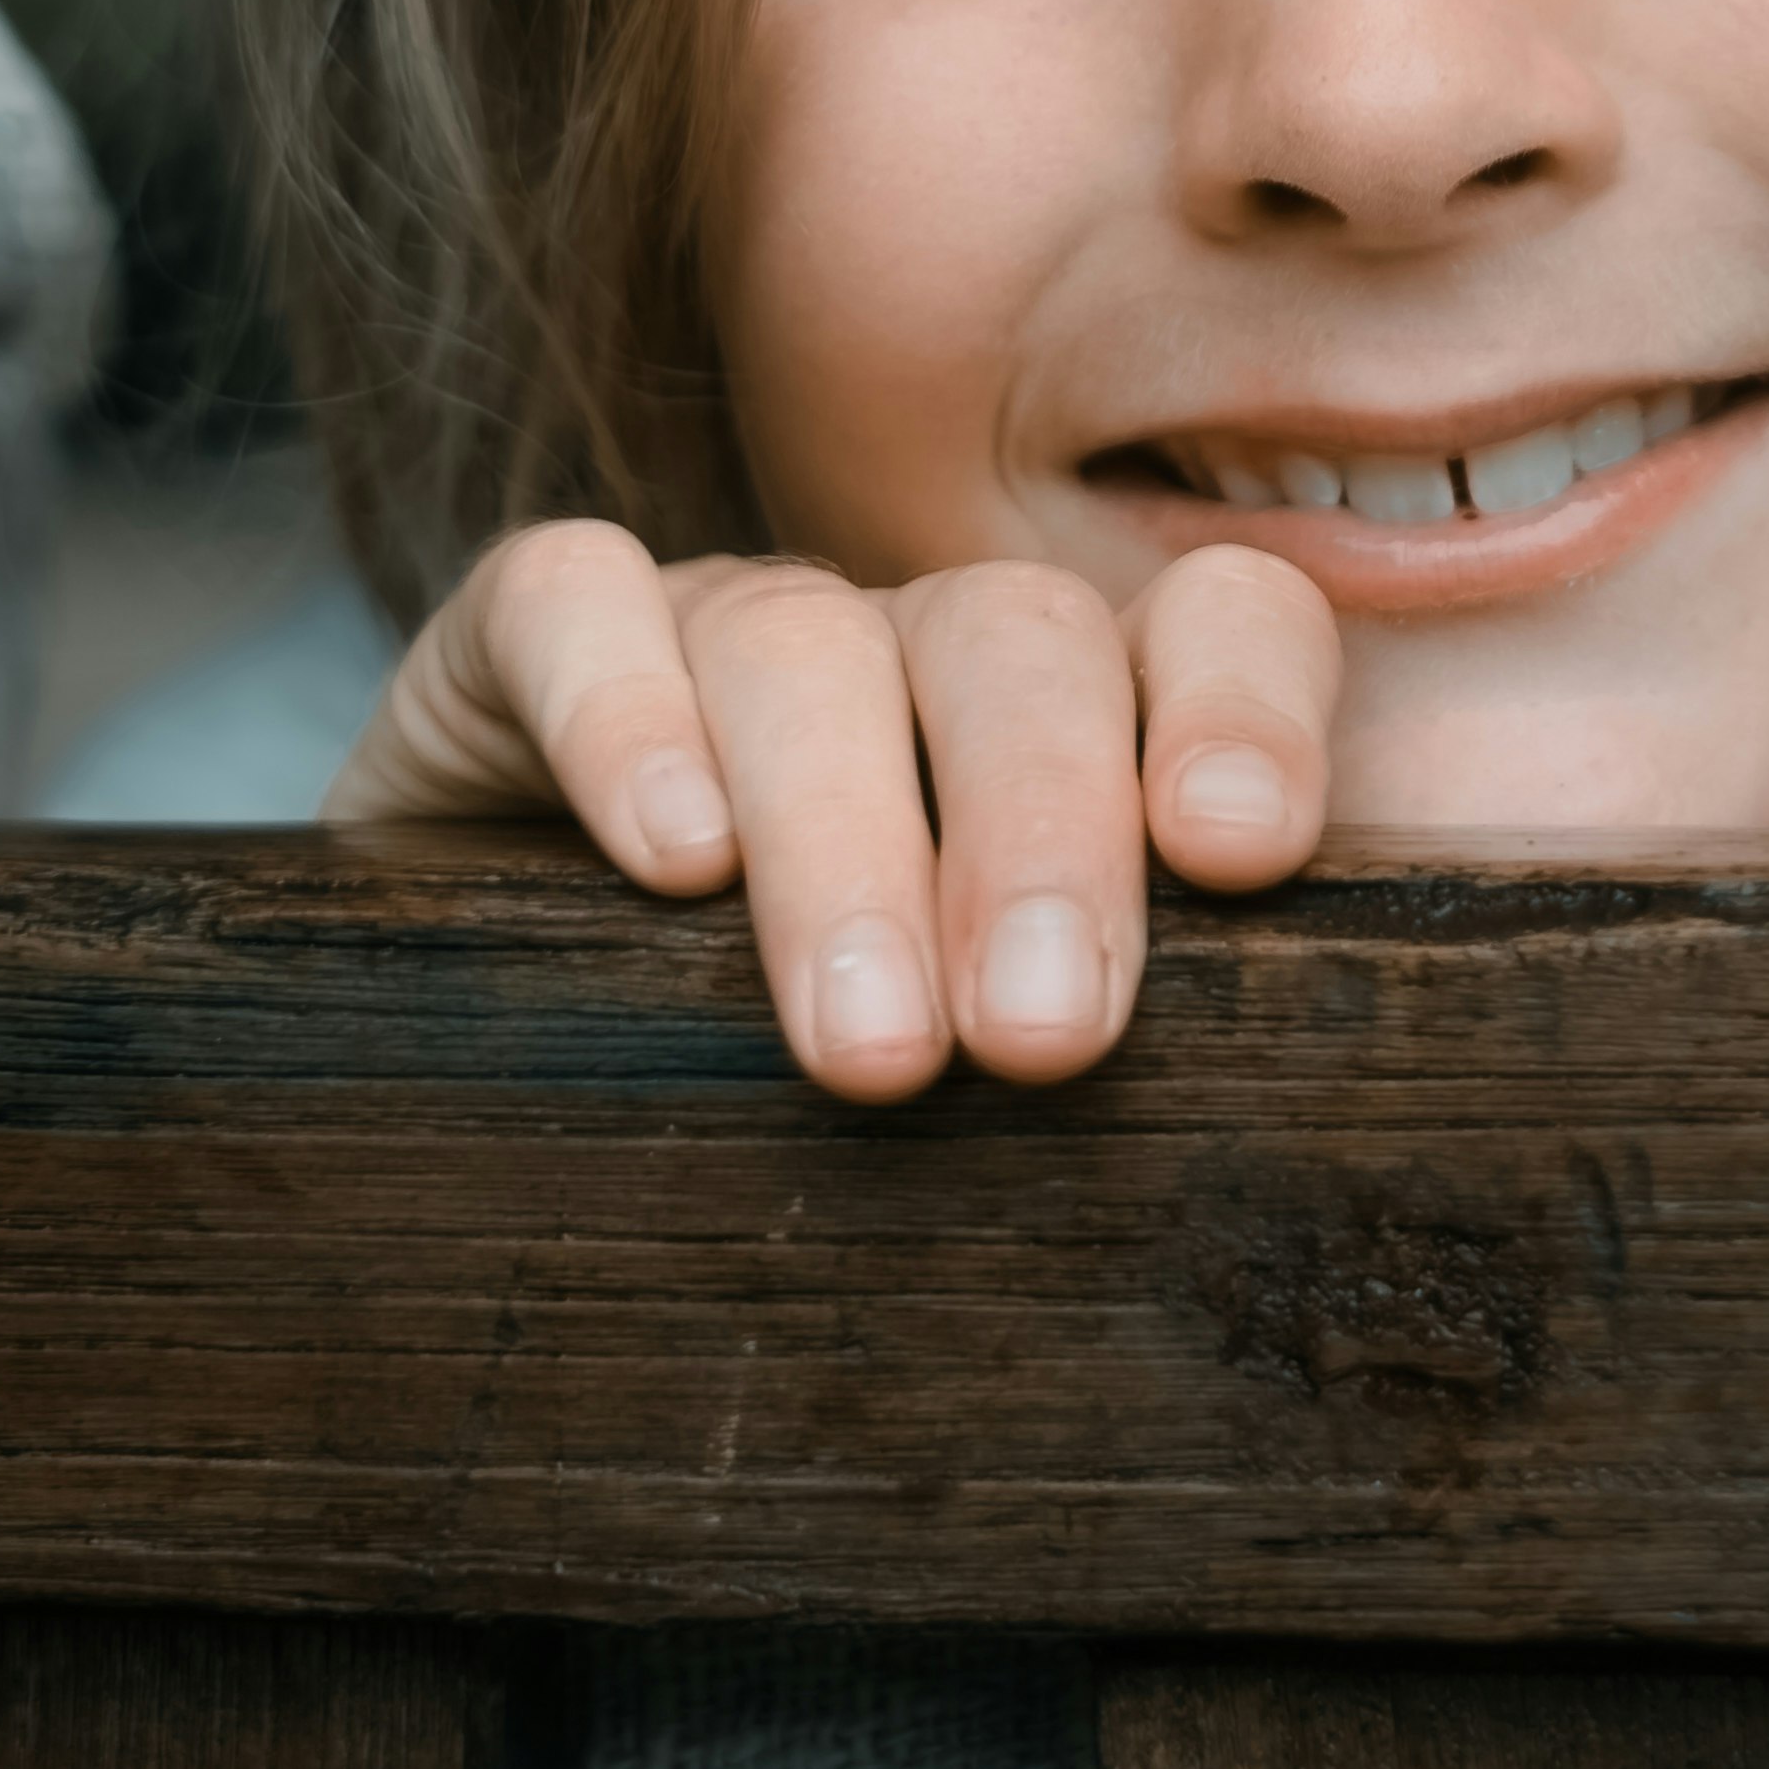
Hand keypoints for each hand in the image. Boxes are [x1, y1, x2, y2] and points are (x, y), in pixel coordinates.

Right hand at [327, 531, 1339, 1100]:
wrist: (483, 1100)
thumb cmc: (815, 1116)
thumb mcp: (1001, 1074)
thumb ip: (1159, 1064)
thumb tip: (1284, 1167)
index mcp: (1077, 726)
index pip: (1215, 623)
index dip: (1245, 707)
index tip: (1244, 857)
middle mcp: (911, 654)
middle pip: (1017, 643)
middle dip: (1044, 831)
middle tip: (1044, 1039)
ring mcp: (719, 629)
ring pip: (805, 643)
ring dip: (846, 843)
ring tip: (870, 1049)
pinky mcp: (518, 646)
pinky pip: (570, 602)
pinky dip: (623, 714)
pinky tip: (667, 862)